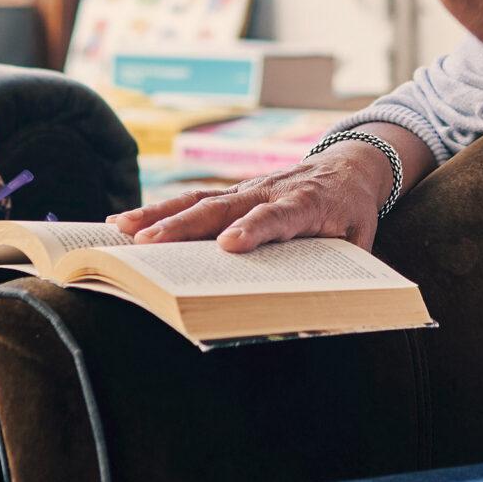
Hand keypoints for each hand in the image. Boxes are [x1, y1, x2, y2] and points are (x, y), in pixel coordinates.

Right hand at [110, 143, 393, 251]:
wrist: (350, 164)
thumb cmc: (352, 211)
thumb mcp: (360, 241)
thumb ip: (342, 272)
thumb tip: (326, 317)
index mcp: (307, 204)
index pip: (277, 216)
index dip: (254, 229)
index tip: (230, 245)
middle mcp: (269, 192)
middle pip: (223, 207)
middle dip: (185, 227)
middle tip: (149, 246)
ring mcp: (247, 189)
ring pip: (199, 200)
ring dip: (160, 215)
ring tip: (122, 230)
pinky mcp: (232, 191)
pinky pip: (193, 199)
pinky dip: (158, 210)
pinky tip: (124, 222)